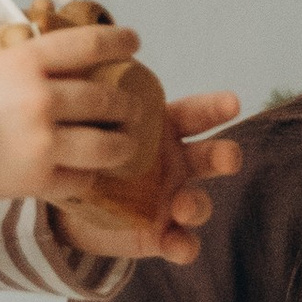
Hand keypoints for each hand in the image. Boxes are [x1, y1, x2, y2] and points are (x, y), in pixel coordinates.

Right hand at [0, 17, 154, 209]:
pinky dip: (87, 177)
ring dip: (122, 145)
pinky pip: (80, 180)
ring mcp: (42, 142)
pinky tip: (87, 172)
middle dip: (127, 105)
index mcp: (27, 62)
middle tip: (132, 108)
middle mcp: (41, 99)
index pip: (89, 44)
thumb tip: (40, 47)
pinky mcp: (36, 180)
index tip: (134, 42)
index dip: (119, 41)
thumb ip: (16, 57)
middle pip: (107, 100)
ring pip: (106, 146)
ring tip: (125, 145)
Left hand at [52, 94, 242, 266]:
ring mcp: (173, 201)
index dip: (216, 108)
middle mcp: (177, 165)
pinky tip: (178, 246)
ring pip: (198, 202)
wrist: (69, 207)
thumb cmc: (86, 151)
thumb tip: (78, 55)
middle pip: (211, 157)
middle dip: (224, 156)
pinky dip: (183, 246)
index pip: (196, 115)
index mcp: (164, 132)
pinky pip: (182, 243)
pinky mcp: (162, 235)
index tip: (232, 103)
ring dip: (197, 204)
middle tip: (228, 158)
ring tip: (183, 206)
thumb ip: (92, 97)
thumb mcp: (86, 124)